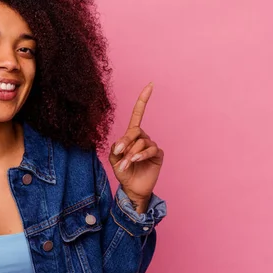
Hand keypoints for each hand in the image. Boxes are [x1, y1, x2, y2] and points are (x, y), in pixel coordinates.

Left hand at [109, 83, 163, 208]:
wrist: (131, 188)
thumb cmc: (122, 172)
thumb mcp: (114, 159)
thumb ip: (116, 148)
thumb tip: (122, 142)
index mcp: (132, 135)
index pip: (138, 114)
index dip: (143, 100)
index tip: (150, 85)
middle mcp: (143, 137)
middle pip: (135, 130)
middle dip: (126, 141)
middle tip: (119, 153)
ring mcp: (151, 145)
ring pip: (141, 142)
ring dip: (131, 154)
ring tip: (125, 164)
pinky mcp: (158, 154)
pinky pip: (150, 149)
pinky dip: (140, 155)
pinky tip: (135, 161)